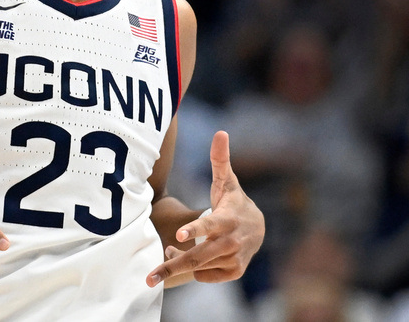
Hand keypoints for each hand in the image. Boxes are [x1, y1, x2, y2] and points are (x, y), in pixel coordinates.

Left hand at [146, 131, 263, 285]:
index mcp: (227, 218)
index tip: (178, 235)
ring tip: (165, 255)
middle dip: (173, 266)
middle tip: (150, 275)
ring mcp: (233, 259)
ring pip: (198, 267)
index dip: (195, 230)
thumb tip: (220, 132)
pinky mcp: (233, 272)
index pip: (210, 225)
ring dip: (177, 263)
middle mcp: (231, 241)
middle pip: (198, 256)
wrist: (258, 229)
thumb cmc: (233, 202)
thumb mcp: (227, 181)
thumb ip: (220, 159)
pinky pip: (205, 276)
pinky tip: (180, 256)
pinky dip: (191, 271)